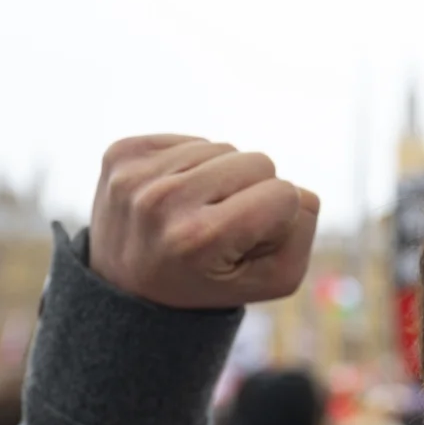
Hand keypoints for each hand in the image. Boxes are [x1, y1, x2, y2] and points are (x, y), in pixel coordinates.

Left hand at [90, 135, 319, 309]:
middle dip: (253, 191)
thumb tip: (299, 190)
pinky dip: (193, 165)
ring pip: (224, 147)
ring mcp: (136, 174)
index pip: (283, 194)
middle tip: (222, 223)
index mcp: (200, 237)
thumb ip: (302, 235)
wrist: (125, 285)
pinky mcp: (121, 152)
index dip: (277, 218)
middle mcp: (163, 201)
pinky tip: (176, 194)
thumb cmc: (209, 281)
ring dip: (221, 177)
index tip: (246, 240)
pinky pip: (191, 139)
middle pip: (258, 161)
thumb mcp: (271, 280)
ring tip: (197, 210)